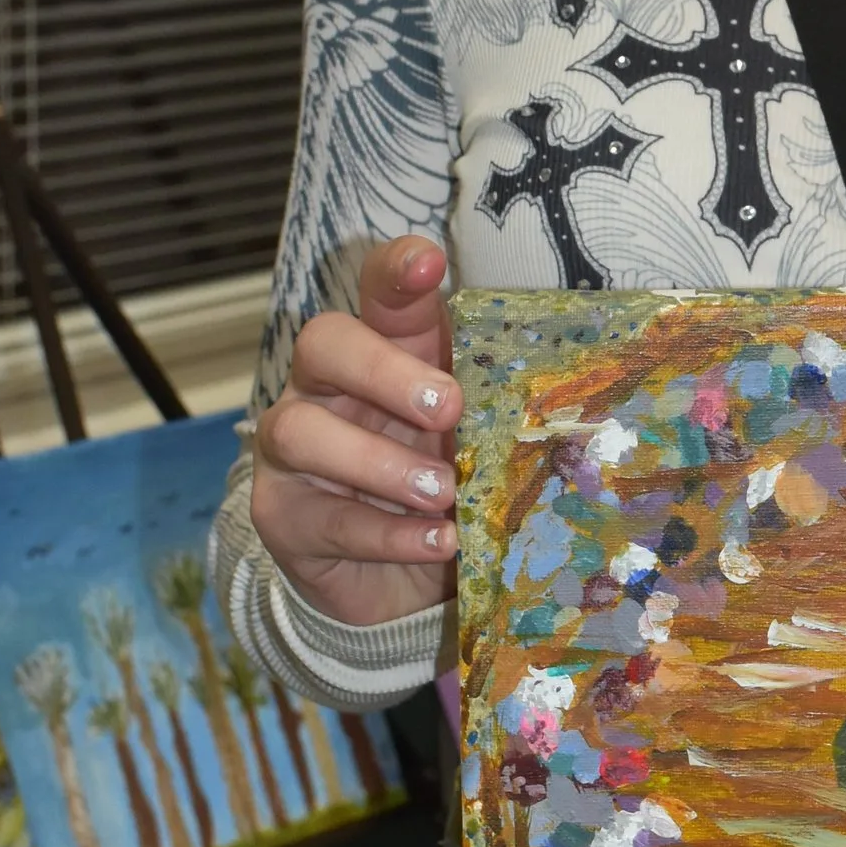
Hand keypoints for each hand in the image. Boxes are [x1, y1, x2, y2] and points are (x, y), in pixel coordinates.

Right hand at [249, 238, 460, 628]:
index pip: (377, 294)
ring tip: (442, 490)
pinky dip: (389, 533)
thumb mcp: (475, 440)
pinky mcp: (282, 517)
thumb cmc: (444, 487)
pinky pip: (326, 518)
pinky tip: (439, 539)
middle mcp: (323, 389)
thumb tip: (563, 397)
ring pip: (301, 431)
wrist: (398, 585)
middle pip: (323, 344)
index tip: (428, 261)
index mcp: (381, 353)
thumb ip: (496, 409)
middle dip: (383, 371)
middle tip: (448, 409)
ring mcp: (291, 453)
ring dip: (378, 461)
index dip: (396, 272)